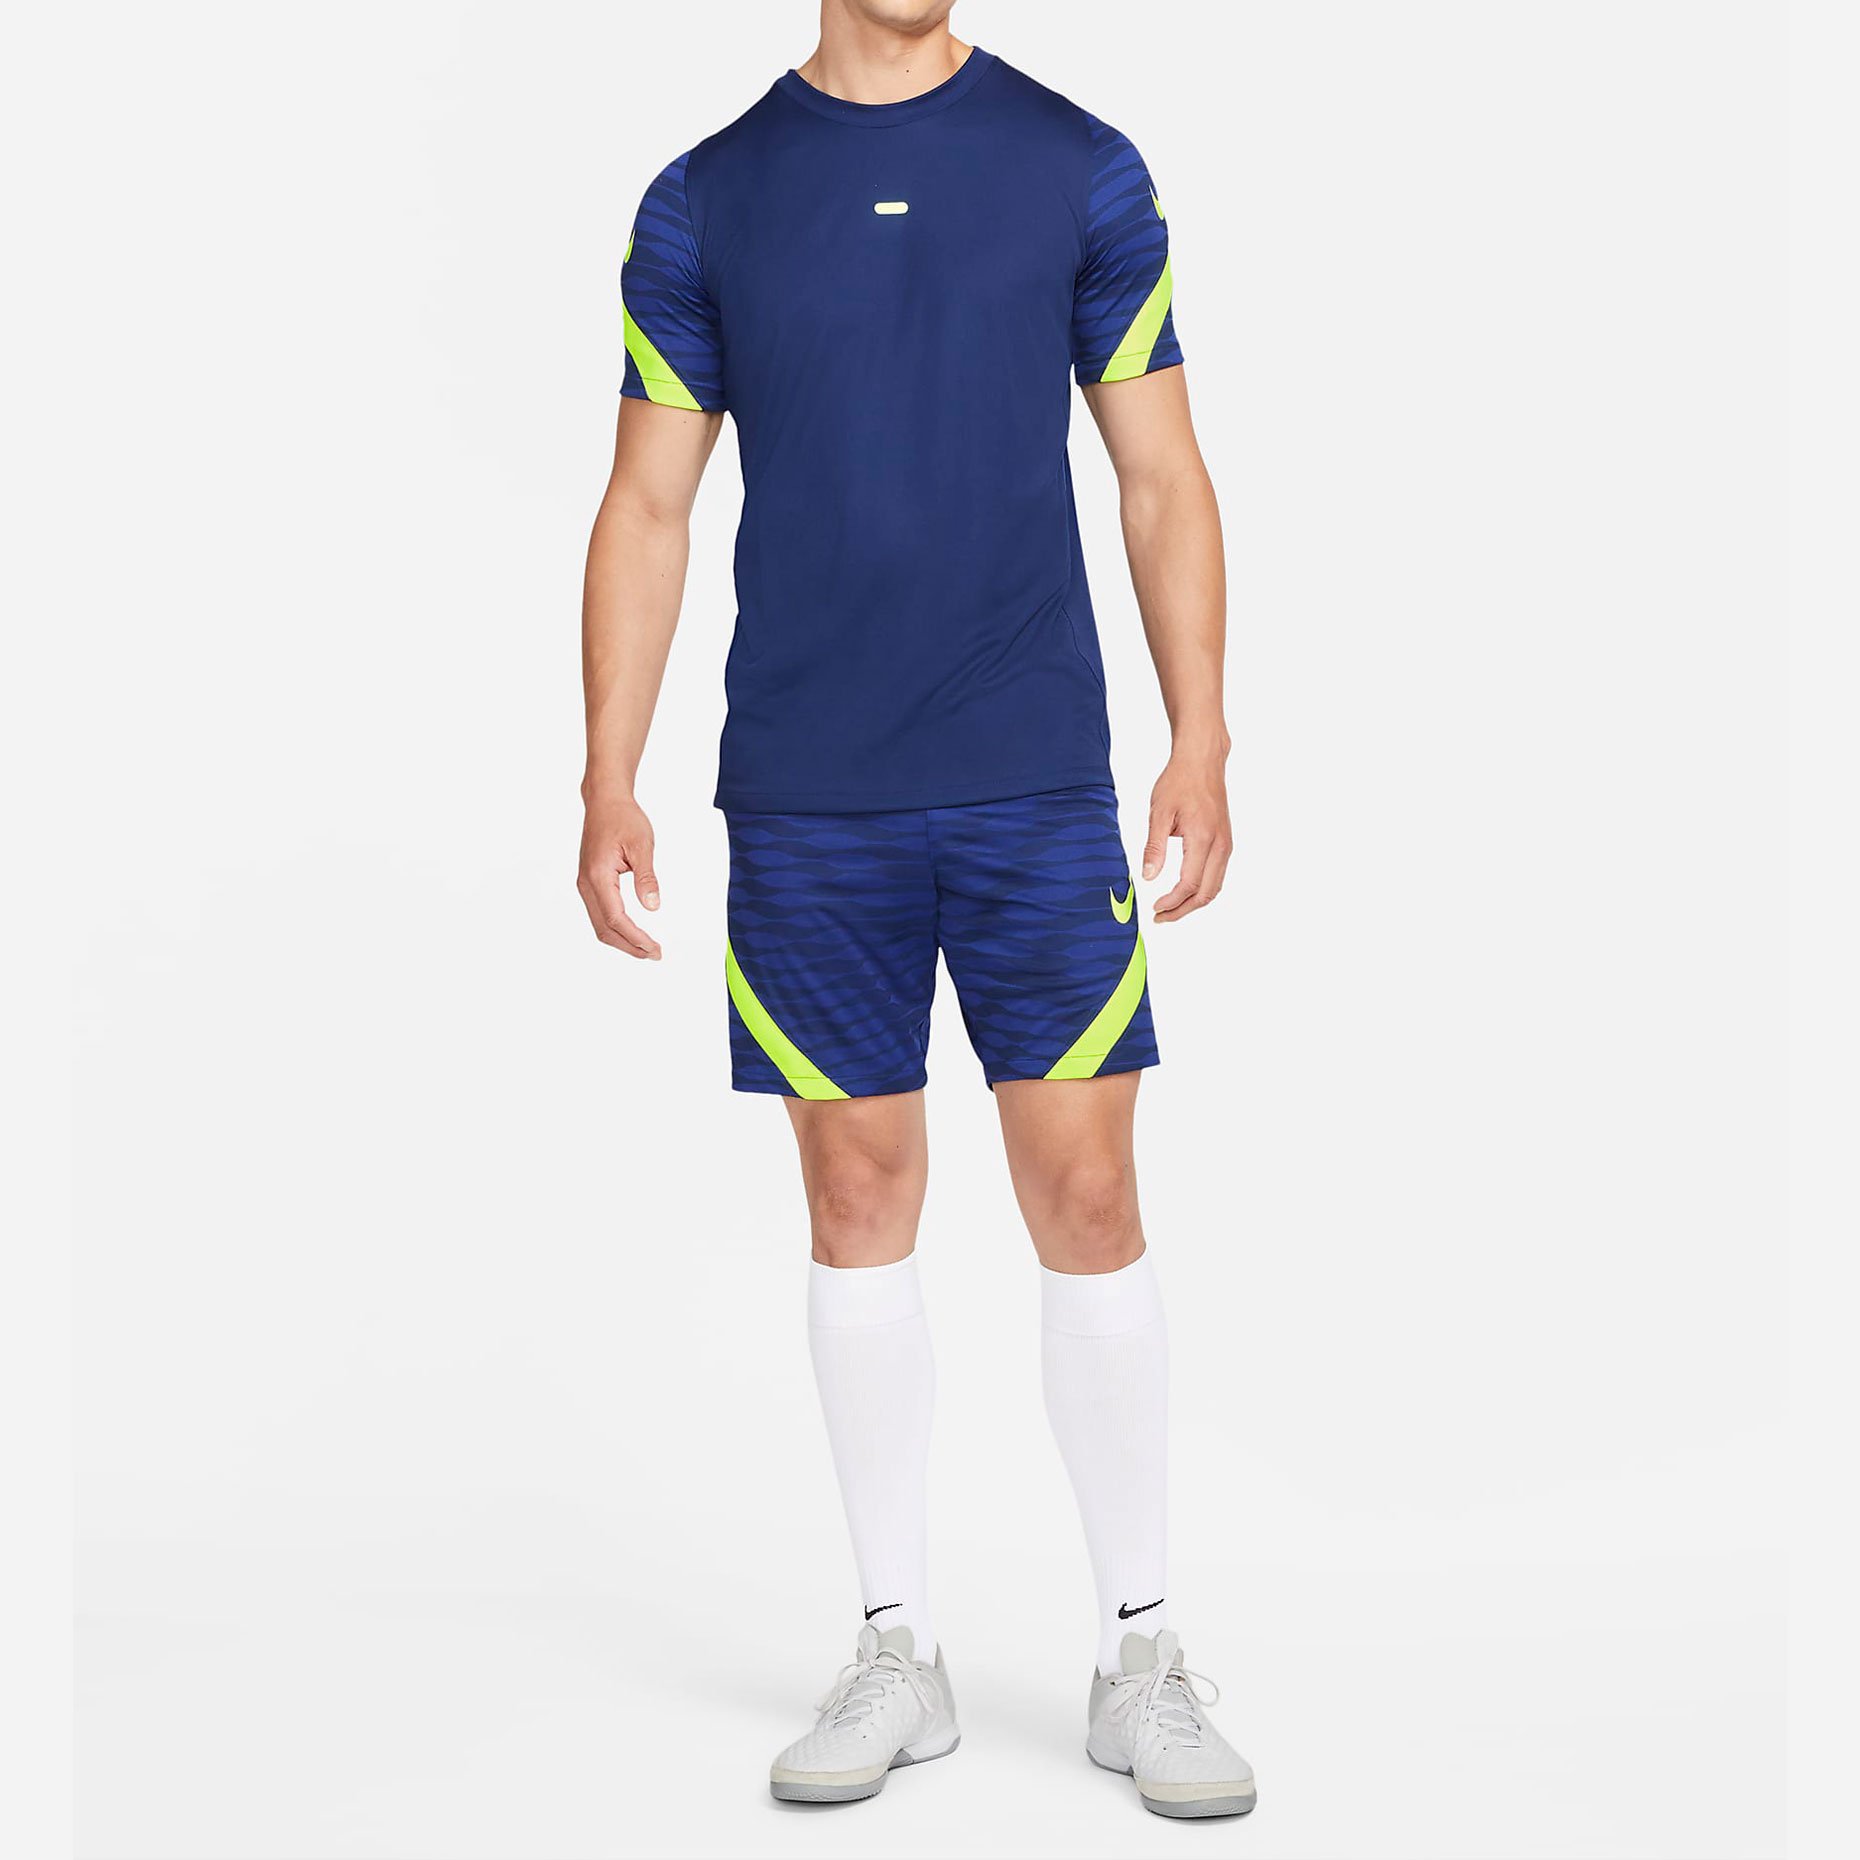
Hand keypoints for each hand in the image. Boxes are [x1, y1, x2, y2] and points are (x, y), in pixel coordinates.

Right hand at [577, 787, 662, 958]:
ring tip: (646, 947)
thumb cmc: (623, 818)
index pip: (616, 918)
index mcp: (598, 875)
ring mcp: (585, 884)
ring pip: (600, 924)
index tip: (654, 948)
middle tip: (654, 954)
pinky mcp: (590, 882)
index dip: (635, 937)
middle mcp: (586, 884)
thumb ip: (646, 877)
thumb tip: (653, 906)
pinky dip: (616, 928)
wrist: (604, 801)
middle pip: (604, 928)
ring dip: (622, 939)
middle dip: (629, 945)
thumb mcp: (642, 845)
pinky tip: (632, 931)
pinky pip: (600, 913)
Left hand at [1142, 752, 1232, 921]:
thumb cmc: (1179, 782)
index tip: (1155, 908)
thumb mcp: (1159, 813)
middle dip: (1183, 910)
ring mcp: (1226, 844)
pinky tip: (1185, 891)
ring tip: (1171, 909)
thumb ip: (1154, 847)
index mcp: (1203, 838)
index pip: (1189, 883)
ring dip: (1194, 902)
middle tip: (1161, 917)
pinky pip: (1218, 874)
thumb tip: (1148, 877)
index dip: (1172, 901)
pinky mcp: (1226, 841)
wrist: (1202, 761)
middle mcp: (1220, 845)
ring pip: (1215, 886)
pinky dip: (1203, 889)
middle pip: (1207, 892)